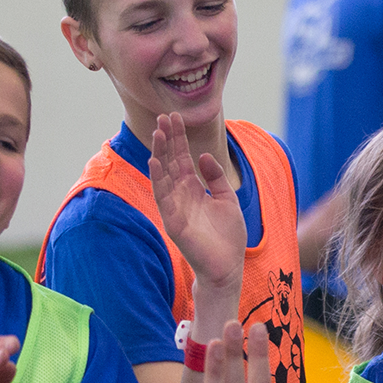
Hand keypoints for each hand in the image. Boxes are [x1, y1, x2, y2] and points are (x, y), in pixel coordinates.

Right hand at [149, 112, 245, 290]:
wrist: (227, 266)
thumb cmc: (228, 236)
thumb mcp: (227, 199)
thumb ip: (216, 177)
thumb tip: (202, 156)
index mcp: (193, 188)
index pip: (182, 157)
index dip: (178, 138)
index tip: (174, 117)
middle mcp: (181, 194)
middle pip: (170, 161)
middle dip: (166, 139)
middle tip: (162, 116)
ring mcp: (174, 207)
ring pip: (162, 175)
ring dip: (158, 153)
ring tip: (157, 132)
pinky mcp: (172, 221)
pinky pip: (162, 197)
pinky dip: (158, 179)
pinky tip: (155, 161)